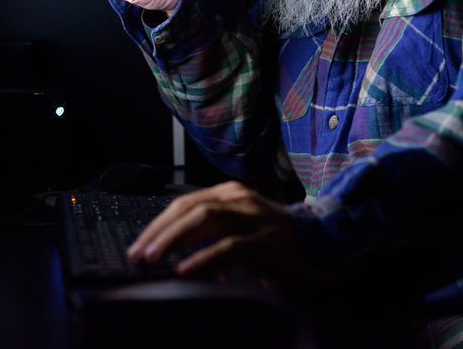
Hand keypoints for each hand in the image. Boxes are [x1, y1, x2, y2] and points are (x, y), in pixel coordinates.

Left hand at [126, 181, 309, 283]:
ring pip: (205, 220)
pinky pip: (228, 246)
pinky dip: (203, 257)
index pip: (185, 202)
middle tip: (138, 252)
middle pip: (190, 208)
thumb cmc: (277, 240)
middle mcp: (241, 199)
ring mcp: (255, 218)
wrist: (323, 243)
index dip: (158, 223)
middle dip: (159, 230)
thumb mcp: (240, 230)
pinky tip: (186, 268)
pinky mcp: (266, 241)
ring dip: (173, 239)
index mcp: (231, 194)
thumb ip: (211, 234)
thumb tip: (172, 251)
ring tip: (153, 257)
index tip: (139, 243)